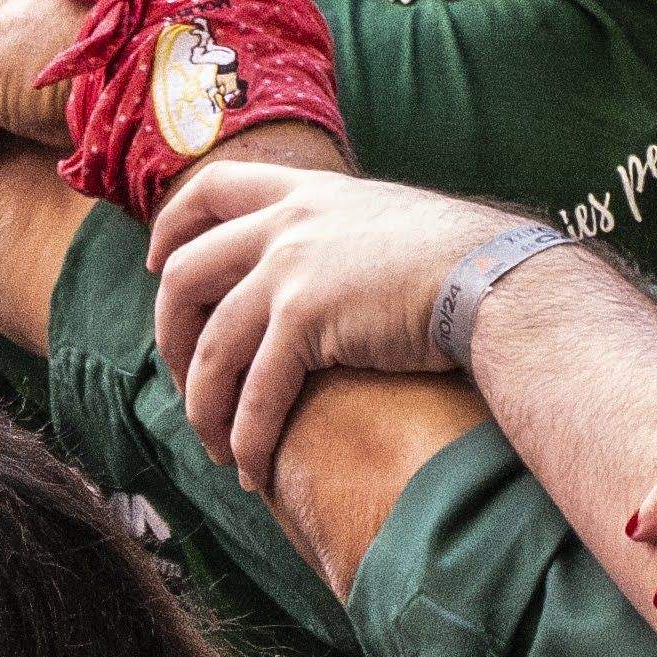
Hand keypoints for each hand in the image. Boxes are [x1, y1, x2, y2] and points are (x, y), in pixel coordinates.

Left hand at [144, 163, 531, 492]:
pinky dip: (247, 436)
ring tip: (217, 448)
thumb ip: (342, 236)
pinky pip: (255, 392)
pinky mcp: (306, 320)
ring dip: (205, 407)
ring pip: (212, 348)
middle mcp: (287, 225)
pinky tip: (252, 467)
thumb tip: (331, 272)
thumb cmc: (464, 262)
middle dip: (172, 338)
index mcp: (306, 194)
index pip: (212, 190)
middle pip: (186, 276)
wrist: (499, 279)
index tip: (157, 261)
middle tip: (184, 383)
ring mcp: (291, 269)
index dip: (173, 225)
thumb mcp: (388, 223)